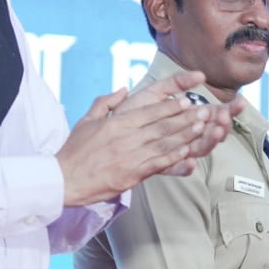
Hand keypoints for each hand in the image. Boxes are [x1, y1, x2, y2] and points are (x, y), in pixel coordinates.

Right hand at [55, 71, 235, 205]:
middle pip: (163, 125)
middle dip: (186, 117)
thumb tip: (122, 89)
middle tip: (205, 110)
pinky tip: (188, 151)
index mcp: (118, 123)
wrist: (64, 179)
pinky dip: (174, 156)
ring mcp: (131, 156)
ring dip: (186, 135)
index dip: (171, 106)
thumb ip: (106, 102)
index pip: (150, 111)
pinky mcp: (132, 174)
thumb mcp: (87, 120)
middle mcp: (127, 138)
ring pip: (165, 143)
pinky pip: (158, 163)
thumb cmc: (74, 151)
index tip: (187, 100)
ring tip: (204, 127)